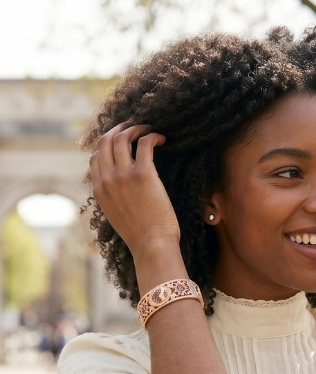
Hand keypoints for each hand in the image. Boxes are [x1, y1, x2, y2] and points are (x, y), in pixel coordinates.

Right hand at [89, 122, 179, 260]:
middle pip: (105, 140)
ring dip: (136, 127)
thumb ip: (113, 198)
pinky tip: (161, 138)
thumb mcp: (117, 216)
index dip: (108, 145)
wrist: (152, 247)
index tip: (121, 141)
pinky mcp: (144, 174)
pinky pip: (145, 143)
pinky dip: (152, 135)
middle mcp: (107, 180)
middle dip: (119, 128)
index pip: (96, 157)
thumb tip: (121, 189)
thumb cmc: (141, 236)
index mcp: (99, 191)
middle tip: (133, 126)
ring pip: (122, 137)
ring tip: (148, 128)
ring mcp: (124, 176)